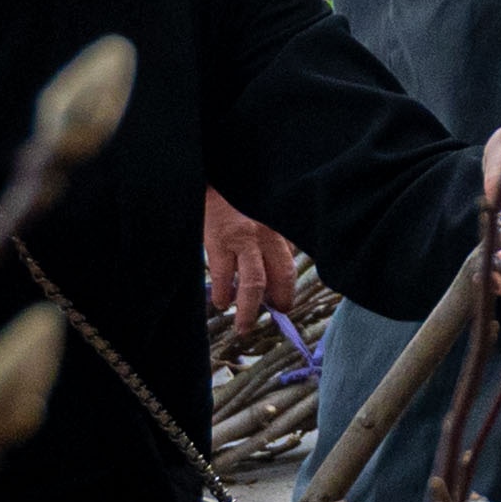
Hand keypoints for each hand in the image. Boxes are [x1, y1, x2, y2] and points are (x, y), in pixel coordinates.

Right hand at [200, 189, 298, 325]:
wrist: (211, 174)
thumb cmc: (236, 195)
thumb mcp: (261, 211)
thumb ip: (272, 236)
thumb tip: (277, 272)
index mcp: (277, 226)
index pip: (289, 265)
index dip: (288, 290)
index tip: (284, 305)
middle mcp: (266, 232)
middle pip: (280, 276)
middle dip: (280, 302)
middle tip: (276, 316)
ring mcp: (242, 238)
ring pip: (253, 284)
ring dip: (248, 310)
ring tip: (243, 327)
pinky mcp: (218, 240)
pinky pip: (223, 278)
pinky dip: (222, 295)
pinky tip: (221, 302)